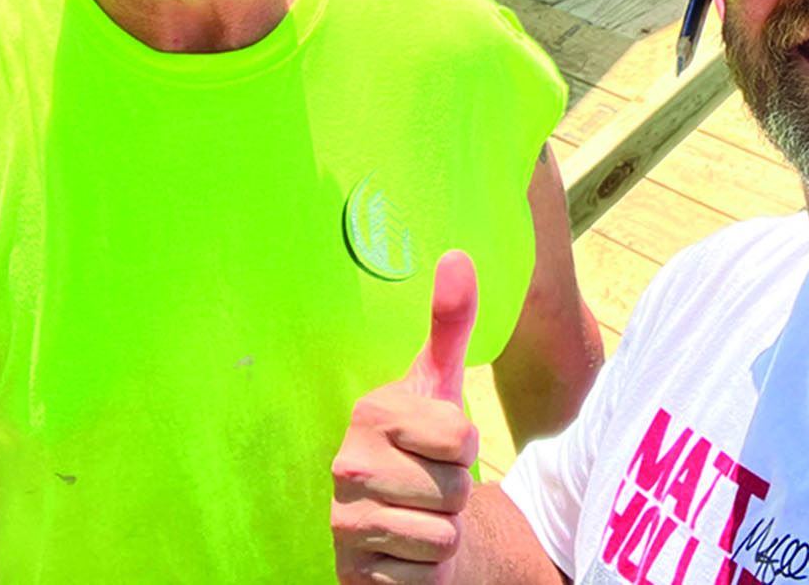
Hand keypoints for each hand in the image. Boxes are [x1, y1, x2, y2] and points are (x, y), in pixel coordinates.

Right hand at [332, 251, 480, 582]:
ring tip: (417, 516)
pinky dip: (423, 572)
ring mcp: (344, 519)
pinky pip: (422, 576)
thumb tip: (457, 255)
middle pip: (454, 489)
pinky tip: (401, 551)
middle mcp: (347, 462)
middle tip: (428, 486)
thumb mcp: (441, 386)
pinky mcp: (350, 569)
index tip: (439, 445)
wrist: (400, 525)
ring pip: (441, 535)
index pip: (461, 436)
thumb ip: (450, 323)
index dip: (465, 447)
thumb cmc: (425, 450)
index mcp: (371, 411)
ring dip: (441, 533)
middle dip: (455, 495)